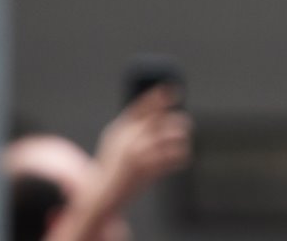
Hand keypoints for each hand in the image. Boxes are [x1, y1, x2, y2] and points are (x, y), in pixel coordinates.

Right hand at [92, 85, 192, 208]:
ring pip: (173, 136)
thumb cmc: (113, 167)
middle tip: (186, 125)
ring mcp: (137, 152)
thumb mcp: (117, 142)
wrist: (100, 195)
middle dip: (180, 121)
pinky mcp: (146, 169)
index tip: (175, 90)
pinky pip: (175, 156)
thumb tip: (162, 113)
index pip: (142, 106)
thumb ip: (133, 126)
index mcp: (120, 128)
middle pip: (163, 119)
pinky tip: (181, 159)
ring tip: (183, 144)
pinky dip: (182, 157)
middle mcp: (128, 137)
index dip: (159, 97)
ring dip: (182, 139)